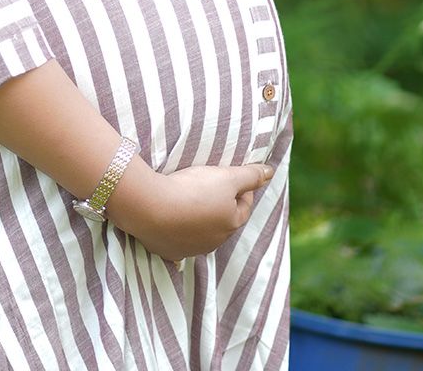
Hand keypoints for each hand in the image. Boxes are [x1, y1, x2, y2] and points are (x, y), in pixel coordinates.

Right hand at [107, 160, 273, 262]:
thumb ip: (250, 175)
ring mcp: (190, 249)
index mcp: (231, 224)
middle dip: (220, 204)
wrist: (152, 208)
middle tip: (209, 184)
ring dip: (198, 217)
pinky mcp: (168, 251)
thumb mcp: (226, 177)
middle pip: (223, 220)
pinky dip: (177, 230)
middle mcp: (214, 242)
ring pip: (200, 231)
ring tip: (187, 197)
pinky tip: (170, 218)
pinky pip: (177, 240)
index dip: (242, 188)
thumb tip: (270, 172)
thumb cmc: (194, 190)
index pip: (244, 205)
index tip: (232, 174)